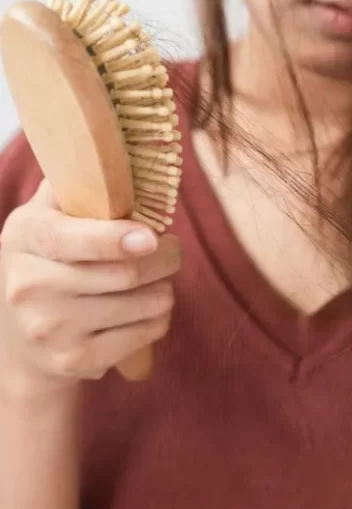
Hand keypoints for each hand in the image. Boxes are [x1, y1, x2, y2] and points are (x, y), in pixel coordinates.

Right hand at [0, 180, 181, 396]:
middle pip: (126, 273)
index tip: (151, 237)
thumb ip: (77, 186)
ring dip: (166, 289)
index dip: (116, 239)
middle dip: (166, 259)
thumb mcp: (47, 219)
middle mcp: (29, 286)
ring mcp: (50, 329)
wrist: (23, 343)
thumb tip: (116, 147)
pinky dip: (160, 318)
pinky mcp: (76, 361)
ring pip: (145, 303)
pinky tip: (145, 310)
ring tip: (155, 282)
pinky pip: (147, 332)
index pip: (72, 238)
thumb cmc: (50, 265)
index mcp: (25, 237)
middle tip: (171, 251)